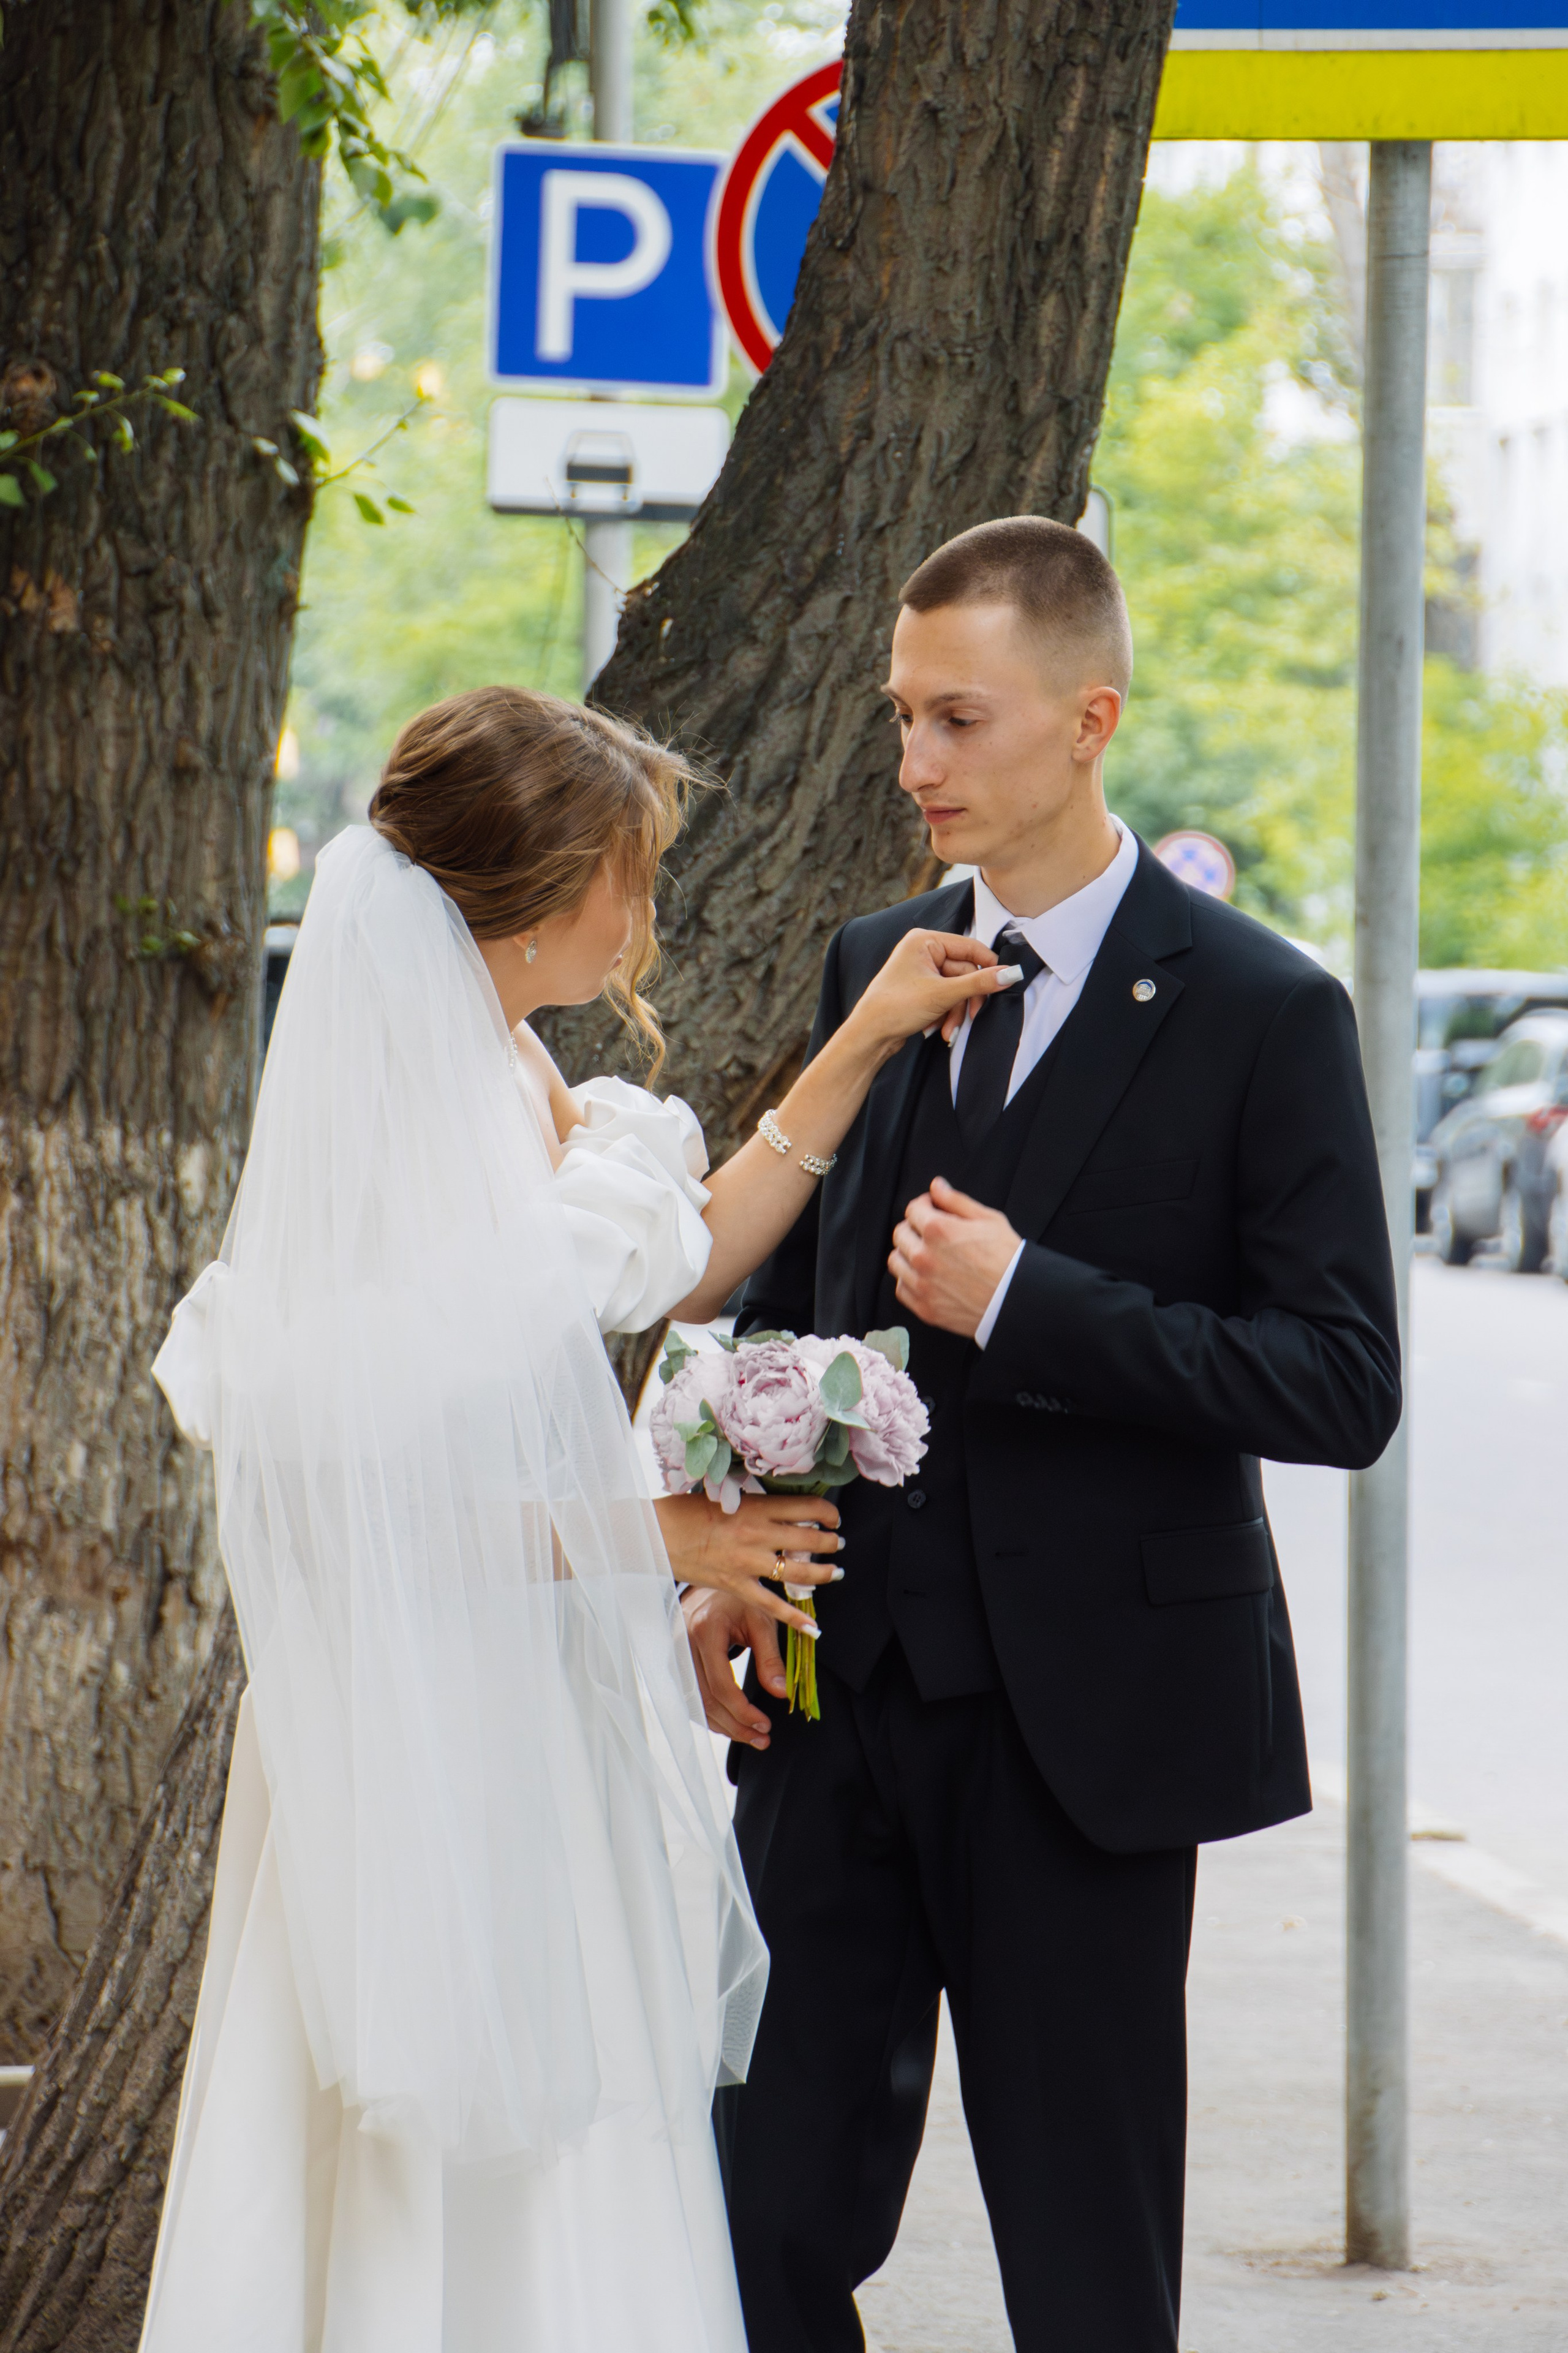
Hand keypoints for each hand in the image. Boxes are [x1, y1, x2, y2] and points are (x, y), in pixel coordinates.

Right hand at [653, 1490, 840, 1642]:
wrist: (654, 1533)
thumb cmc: (685, 1510)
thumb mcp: (725, 1496)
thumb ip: (754, 1504)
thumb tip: (780, 1509)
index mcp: (755, 1506)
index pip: (806, 1507)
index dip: (828, 1512)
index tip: (833, 1517)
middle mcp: (757, 1534)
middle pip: (809, 1539)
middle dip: (830, 1542)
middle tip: (838, 1544)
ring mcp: (747, 1563)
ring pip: (798, 1572)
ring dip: (824, 1573)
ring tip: (835, 1572)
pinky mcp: (735, 1586)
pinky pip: (772, 1605)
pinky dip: (795, 1618)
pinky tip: (814, 1626)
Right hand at [681, 1587, 785, 1747]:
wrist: (713, 1584)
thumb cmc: (739, 1600)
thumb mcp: (762, 1620)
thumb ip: (771, 1657)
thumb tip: (781, 1693)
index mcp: (705, 1630)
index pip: (721, 1684)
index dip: (742, 1710)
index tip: (765, 1724)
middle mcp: (684, 1644)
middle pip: (706, 1699)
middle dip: (735, 1725)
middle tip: (761, 1738)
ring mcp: (676, 1655)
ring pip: (695, 1703)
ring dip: (723, 1726)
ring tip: (752, 1737)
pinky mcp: (676, 1663)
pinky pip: (690, 1697)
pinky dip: (710, 1715)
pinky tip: (730, 1724)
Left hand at [845, 930, 1019, 1059]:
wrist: (869, 1036)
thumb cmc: (895, 1008)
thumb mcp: (943, 994)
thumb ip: (979, 983)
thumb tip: (1010, 973)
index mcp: (924, 940)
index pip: (969, 947)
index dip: (988, 966)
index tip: (1005, 982)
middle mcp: (922, 951)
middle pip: (964, 972)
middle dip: (966, 1000)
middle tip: (972, 1017)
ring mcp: (922, 971)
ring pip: (957, 989)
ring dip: (956, 1012)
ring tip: (947, 1030)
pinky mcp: (921, 989)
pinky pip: (946, 998)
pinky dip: (946, 1014)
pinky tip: (937, 1029)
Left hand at [889, 1176, 1021, 1338]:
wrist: (1017, 1300)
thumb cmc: (1008, 1258)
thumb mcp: (989, 1219)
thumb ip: (956, 1201)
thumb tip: (936, 1185)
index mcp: (938, 1230)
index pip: (912, 1210)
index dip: (924, 1205)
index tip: (932, 1209)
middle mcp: (923, 1257)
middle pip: (900, 1234)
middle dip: (913, 1228)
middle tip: (930, 1232)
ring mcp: (922, 1284)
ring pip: (896, 1261)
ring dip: (907, 1253)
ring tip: (926, 1254)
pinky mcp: (924, 1307)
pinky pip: (901, 1288)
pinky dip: (909, 1280)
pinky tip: (925, 1276)